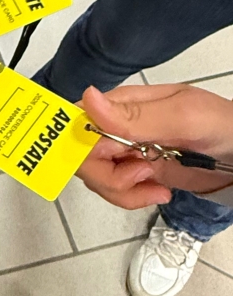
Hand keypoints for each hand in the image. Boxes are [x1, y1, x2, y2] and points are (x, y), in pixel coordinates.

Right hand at [77, 84, 232, 209]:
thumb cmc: (220, 125)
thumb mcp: (183, 116)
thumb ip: (135, 115)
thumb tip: (88, 98)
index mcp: (121, 105)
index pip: (77, 124)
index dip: (83, 147)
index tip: (112, 158)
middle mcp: (115, 127)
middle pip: (80, 156)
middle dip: (107, 175)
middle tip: (142, 174)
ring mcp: (124, 152)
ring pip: (94, 176)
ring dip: (121, 190)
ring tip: (154, 186)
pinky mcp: (135, 173)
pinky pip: (114, 190)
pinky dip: (131, 198)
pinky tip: (158, 192)